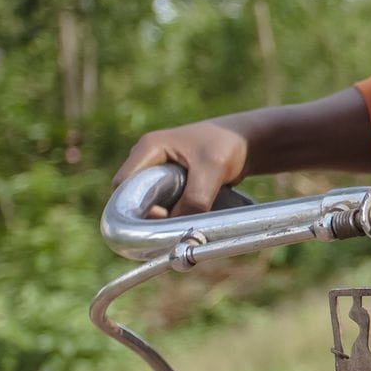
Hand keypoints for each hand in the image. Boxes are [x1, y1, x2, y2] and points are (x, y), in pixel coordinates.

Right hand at [114, 119, 250, 215]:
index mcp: (149, 148)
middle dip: (149, 214)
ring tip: (184, 221)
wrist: (247, 142)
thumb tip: (178, 228)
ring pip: (149, 203)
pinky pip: (163, 205)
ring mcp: (158, 172)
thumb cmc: (227, 146)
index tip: (160, 216)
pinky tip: (188, 219)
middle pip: (133, 197)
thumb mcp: (212, 170)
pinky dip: (173, 214)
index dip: (134, 205)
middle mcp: (147, 160)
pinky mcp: (170, 183)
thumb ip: (195, 198)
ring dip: (163, 216)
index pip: (123, 185)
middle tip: (172, 225)